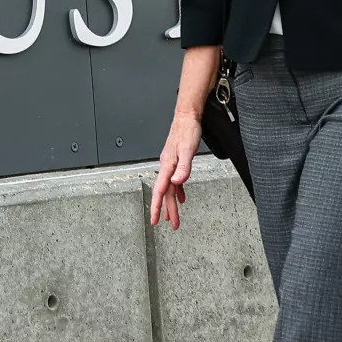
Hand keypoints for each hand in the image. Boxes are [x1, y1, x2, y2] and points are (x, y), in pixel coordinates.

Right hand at [148, 114, 200, 228]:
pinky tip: (181, 198)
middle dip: (167, 211)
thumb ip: (184, 167)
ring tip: (174, 217)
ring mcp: (172, 165)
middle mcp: (167, 167)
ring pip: (170, 189)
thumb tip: (177, 182)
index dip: (156, 207)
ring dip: (172, 204)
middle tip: (172, 225)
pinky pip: (175, 182)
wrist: (187, 117)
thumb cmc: (187, 130)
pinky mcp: (177, 162)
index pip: (160, 191)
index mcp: (168, 165)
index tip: (154, 220)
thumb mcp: (188, 149)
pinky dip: (178, 192)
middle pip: (165, 194)